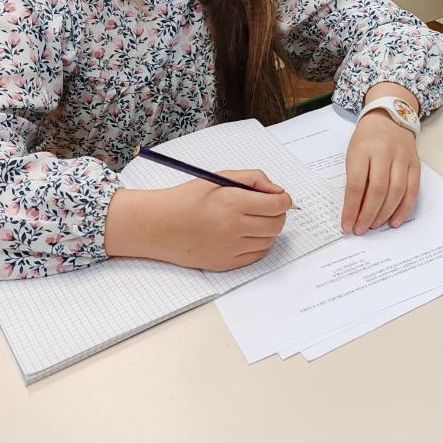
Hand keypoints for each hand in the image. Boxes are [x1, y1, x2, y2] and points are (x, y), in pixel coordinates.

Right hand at [105, 170, 291, 271]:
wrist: (159, 225)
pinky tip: (243, 235)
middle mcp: (232, 227)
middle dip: (277, 214)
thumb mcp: (220, 178)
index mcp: (232, 201)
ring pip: (269, 241)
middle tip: (266, 208)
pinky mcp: (225, 263)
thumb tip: (278, 192)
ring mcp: (229, 248)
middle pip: (277, 224)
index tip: (280, 198)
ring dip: (266, 230)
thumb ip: (254, 179)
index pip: (277, 204)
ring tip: (249, 221)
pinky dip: (256, 245)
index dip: (284, 199)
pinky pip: (256, 255)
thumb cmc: (188, 199)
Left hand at [341, 111, 419, 234]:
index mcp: (363, 150)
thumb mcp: (353, 153)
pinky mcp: (415, 164)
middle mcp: (384, 153)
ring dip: (385, 213)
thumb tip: (354, 211)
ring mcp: (402, 158)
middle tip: (361, 229)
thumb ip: (354, 178)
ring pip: (396, 191)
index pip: (356, 184)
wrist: (389, 117)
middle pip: (378, 189)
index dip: (352, 208)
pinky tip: (394, 221)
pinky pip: (412, 190)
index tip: (346, 225)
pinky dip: (404, 208)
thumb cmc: (366, 139)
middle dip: (368, 214)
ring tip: (374, 226)